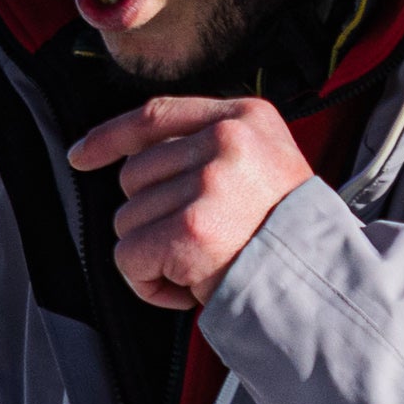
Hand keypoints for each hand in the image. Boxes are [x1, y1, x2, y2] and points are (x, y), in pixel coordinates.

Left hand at [68, 95, 311, 308]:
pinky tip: (189, 287)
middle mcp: (227, 141)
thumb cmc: (287, 235)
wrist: (322, 284)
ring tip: (205, 264)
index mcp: (245, 116)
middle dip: (152, 218)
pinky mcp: (191, 230)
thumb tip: (129, 158)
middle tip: (202, 242)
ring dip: (154, 254)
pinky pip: (129, 257)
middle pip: (133, 176)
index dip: (109, 137)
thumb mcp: (262, 164)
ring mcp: (210, 183)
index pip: (155, 116)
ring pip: (126, 219)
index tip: (81, 157)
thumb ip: (207, 149)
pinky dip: (148, 284)